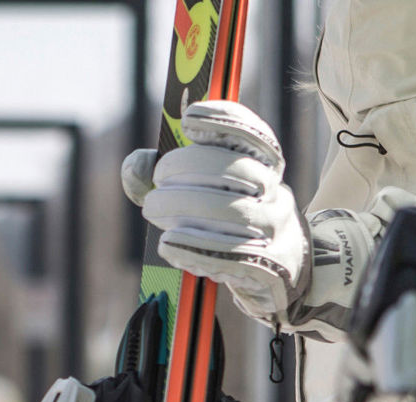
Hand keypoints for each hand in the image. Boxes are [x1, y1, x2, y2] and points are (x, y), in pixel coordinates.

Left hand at [122, 101, 308, 325]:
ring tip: (153, 208)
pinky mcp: (270, 267)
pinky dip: (196, 247)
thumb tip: (135, 164)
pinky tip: (168, 243)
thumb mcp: (208, 192)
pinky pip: (233, 256)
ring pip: (234, 212)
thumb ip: (166, 175)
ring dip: (186, 206)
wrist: (280, 271)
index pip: (254, 136)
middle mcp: (275, 193)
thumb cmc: (231, 224)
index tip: (188, 117)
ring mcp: (275, 231)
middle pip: (237, 171)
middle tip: (159, 178)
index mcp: (264, 167)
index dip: (225, 121)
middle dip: (190, 166)